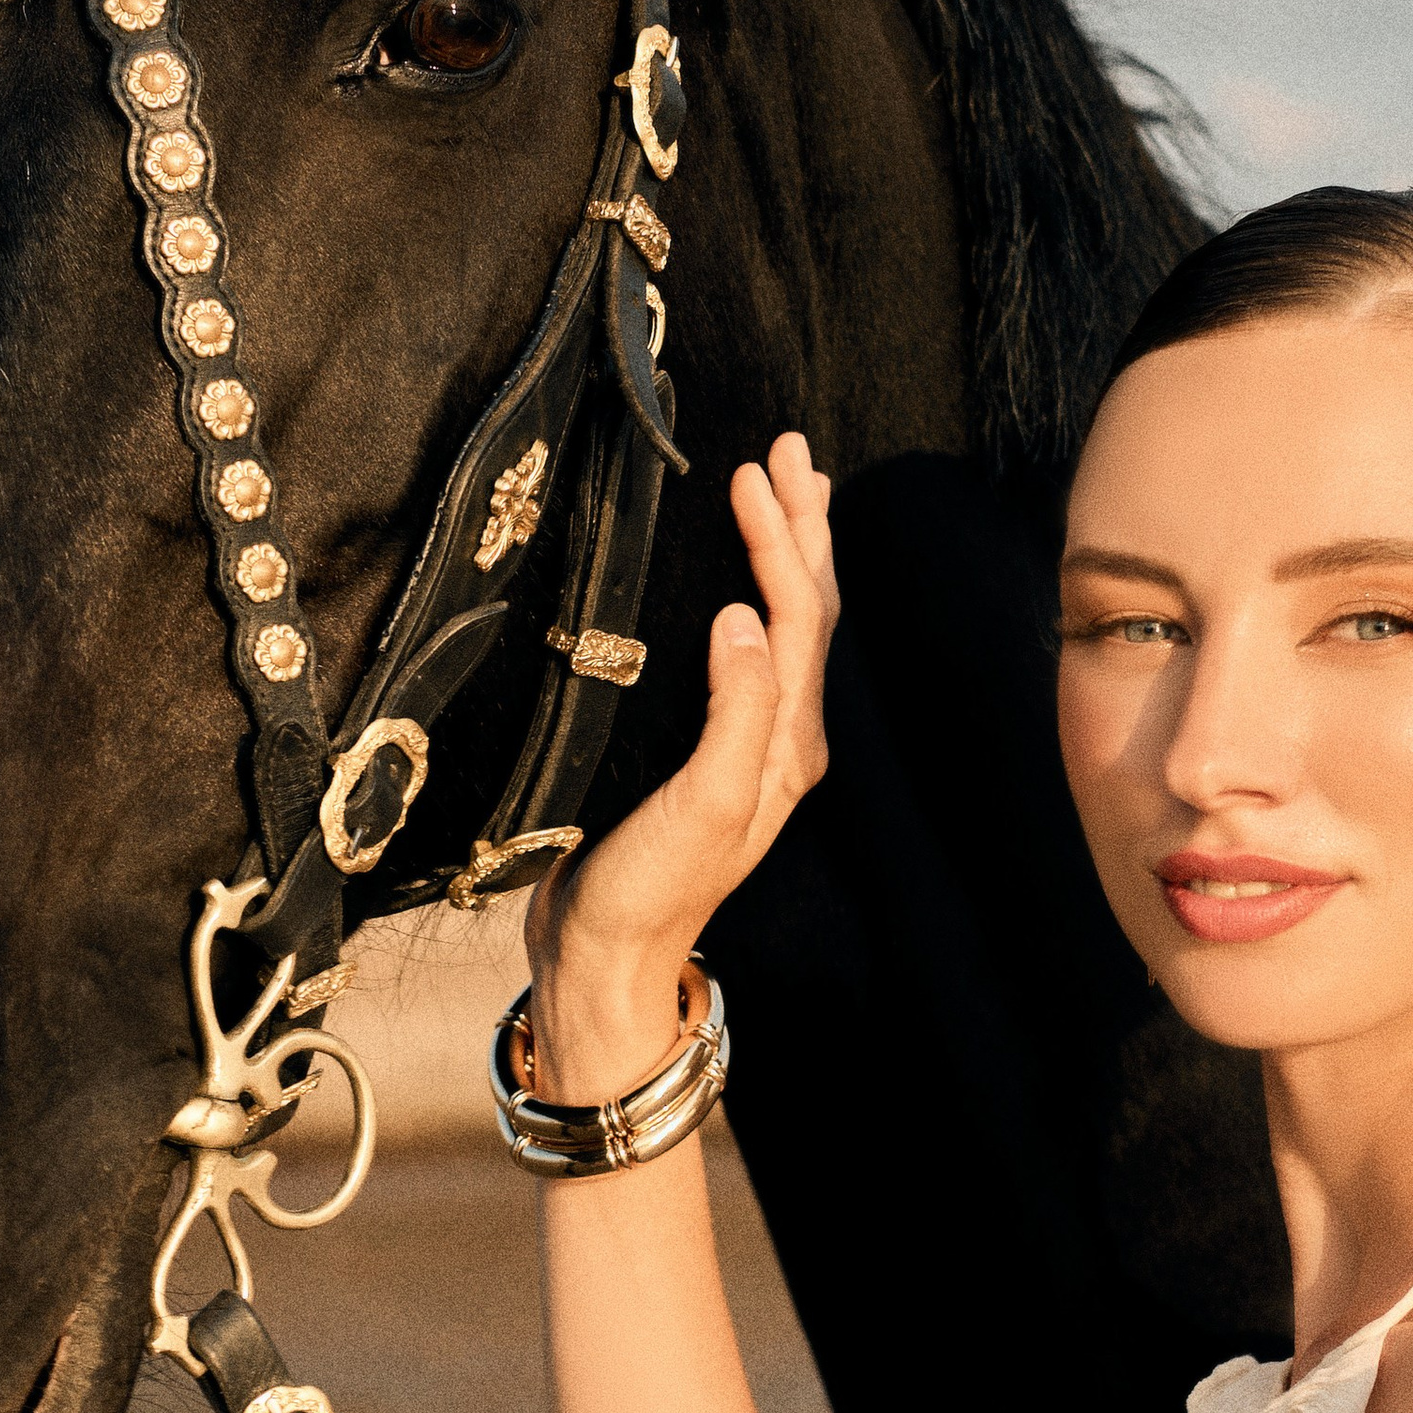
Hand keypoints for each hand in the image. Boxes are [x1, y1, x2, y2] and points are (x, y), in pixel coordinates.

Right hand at [527, 434, 835, 1099]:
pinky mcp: (705, 750)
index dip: (782, 541)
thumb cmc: (651, 891)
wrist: (607, 962)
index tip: (754, 472)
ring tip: (785, 493)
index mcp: (788, 743)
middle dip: (802, 527)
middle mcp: (780, 737)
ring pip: (781, 628)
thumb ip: (734, 711)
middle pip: (806, 612)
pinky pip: (745, 653)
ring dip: (786, 555)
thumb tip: (745, 615)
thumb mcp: (701, 802)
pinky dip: (750, 597)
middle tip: (787, 450)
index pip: (798, 618)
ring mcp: (745, 744)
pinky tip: (733, 582)